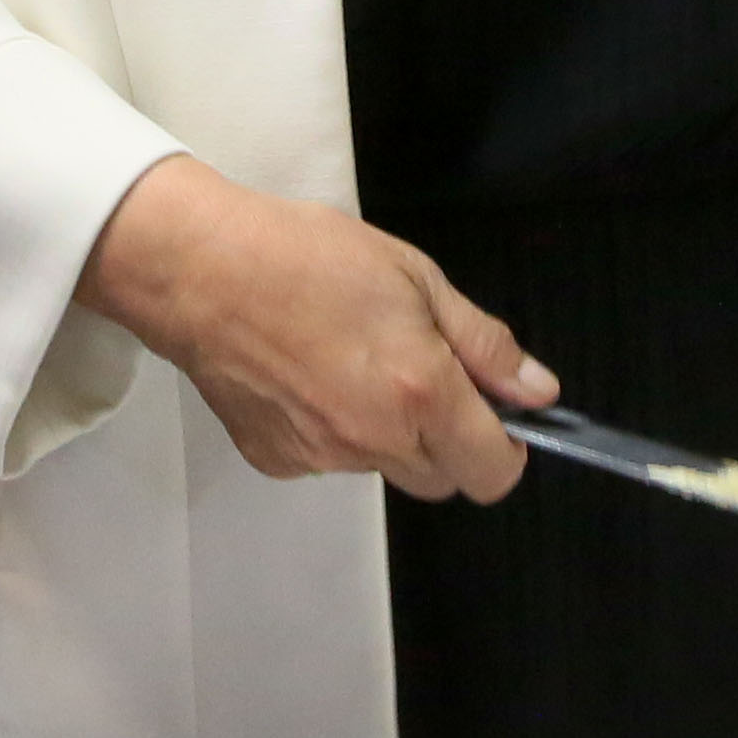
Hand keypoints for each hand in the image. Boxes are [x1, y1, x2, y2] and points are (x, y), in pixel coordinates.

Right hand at [79, 155, 553, 501]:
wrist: (201, 270)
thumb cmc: (305, 257)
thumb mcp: (417, 277)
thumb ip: (484, 344)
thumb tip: (537, 390)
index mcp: (421, 393)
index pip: (492, 473)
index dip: (504, 449)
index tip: (494, 417)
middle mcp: (375, 438)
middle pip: (440, 479)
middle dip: (447, 441)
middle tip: (420, 373)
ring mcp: (322, 456)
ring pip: (383, 467)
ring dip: (388, 432)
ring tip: (352, 359)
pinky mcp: (277, 459)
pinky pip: (328, 460)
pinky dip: (332, 429)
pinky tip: (309, 374)